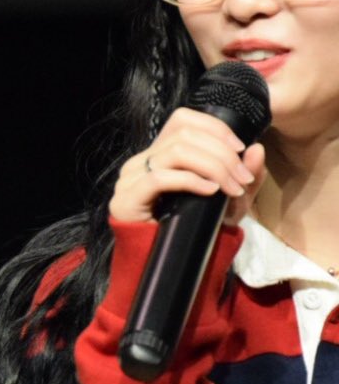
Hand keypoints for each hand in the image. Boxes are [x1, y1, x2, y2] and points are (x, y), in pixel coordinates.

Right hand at [111, 107, 265, 225]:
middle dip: (222, 153)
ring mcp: (130, 178)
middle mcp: (141, 161)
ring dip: (212, 167)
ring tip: (232, 187)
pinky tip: (210, 191)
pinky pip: (160, 178)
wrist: (168, 264)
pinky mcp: (126, 199)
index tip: (240, 148)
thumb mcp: (229, 200)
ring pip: (175, 152)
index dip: (214, 127)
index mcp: (160, 154)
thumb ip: (244, 175)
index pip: (182, 120)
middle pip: (184, 135)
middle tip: (243, 178)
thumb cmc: (193, 229)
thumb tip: (256, 149)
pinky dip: (190, 181)